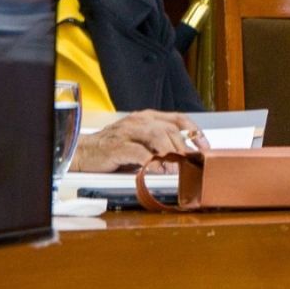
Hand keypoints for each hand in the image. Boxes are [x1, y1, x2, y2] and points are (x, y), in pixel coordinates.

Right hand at [69, 110, 209, 173]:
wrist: (84, 152)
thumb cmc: (114, 148)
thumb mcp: (140, 141)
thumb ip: (159, 144)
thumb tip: (184, 157)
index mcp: (148, 116)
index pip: (178, 118)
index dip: (195, 132)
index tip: (205, 147)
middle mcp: (139, 120)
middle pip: (170, 130)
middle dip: (184, 148)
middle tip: (191, 163)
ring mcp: (128, 132)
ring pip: (157, 137)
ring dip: (171, 153)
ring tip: (177, 167)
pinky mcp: (117, 147)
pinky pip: (139, 153)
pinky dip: (152, 163)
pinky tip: (158, 172)